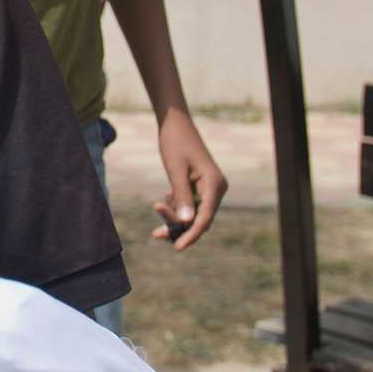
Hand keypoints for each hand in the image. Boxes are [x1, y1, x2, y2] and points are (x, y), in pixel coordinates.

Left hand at [151, 108, 226, 247]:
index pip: (205, 218)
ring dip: (175, 219)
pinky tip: (164, 201)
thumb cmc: (175, 143)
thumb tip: (186, 223)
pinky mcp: (200, 188)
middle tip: (156, 233)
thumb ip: (181, 196)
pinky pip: (189, 206)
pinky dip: (175, 208)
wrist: (175, 124)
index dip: (191, 234)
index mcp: (215, 185)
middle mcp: (216, 189)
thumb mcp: (176, 170)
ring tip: (157, 215)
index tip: (177, 247)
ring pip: (193, 215)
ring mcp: (209, 189)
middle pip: (199, 219)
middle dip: (178, 227)